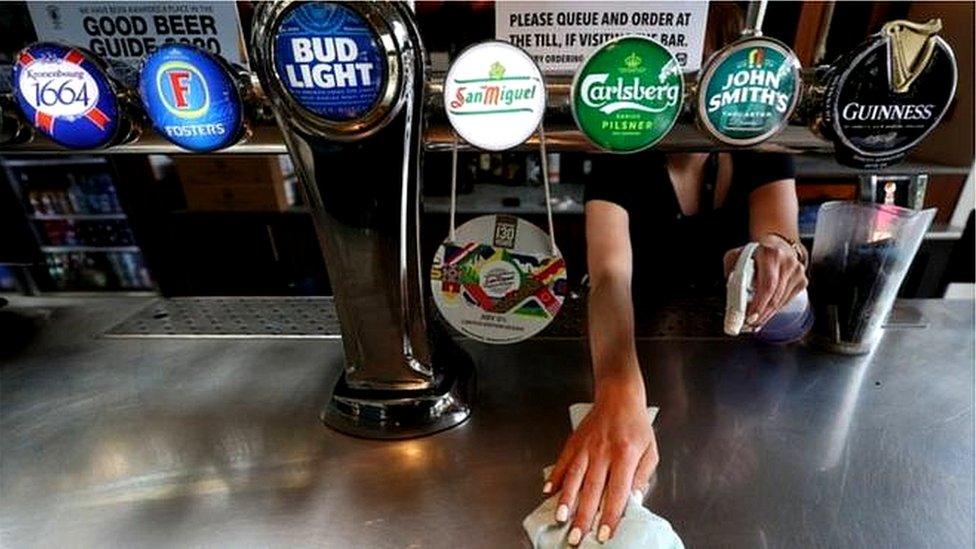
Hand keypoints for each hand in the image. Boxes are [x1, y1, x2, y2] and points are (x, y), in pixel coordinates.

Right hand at [544, 382, 657, 544]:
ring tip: (560, 517)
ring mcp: (586, 447)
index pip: (617, 491)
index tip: (604, 533)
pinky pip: (563, 461)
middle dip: (584, 516)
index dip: (611, 514)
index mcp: (625, 455)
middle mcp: (604, 452)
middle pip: (592, 489)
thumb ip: (642, 476)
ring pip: (574, 477)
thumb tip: (634, 501)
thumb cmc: (637, 425)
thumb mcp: (650, 450)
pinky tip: (548, 491)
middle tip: (577, 536)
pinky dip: (554, 477)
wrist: (619, 396)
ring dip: (566, 499)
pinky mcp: (574, 442)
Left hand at [724, 236, 807, 329]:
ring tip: (754, 323)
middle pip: (775, 296)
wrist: (776, 246)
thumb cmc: (753, 254)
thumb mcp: (737, 256)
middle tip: (749, 325)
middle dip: (761, 313)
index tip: (750, 317)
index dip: (759, 303)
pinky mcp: (802, 280)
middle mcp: (787, 261)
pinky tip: (764, 315)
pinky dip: (774, 310)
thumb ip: (732, 272)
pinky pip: (786, 301)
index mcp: (769, 254)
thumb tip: (732, 298)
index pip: (767, 283)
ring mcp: (797, 271)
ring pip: (781, 301)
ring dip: (766, 315)